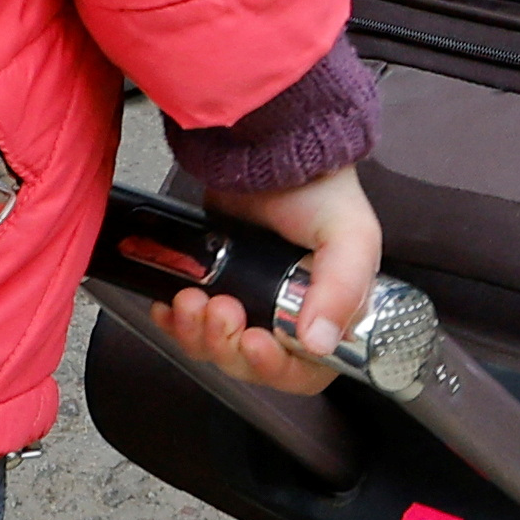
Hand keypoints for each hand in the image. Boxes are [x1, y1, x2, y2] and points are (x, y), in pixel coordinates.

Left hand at [161, 165, 380, 397]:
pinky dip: (175, 321)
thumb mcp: (349, 236)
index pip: (304, 371)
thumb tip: (320, 342)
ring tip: (193, 298)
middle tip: (220, 308)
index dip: (276, 369)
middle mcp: (288, 316)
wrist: (270, 148)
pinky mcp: (216, 285)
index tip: (254, 344)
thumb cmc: (320, 189)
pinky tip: (170, 305)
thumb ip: (342, 288)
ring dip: (197, 332)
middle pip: (251, 364)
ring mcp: (249, 302)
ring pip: (216, 347)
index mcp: (329, 314)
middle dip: (226, 344)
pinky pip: (189, 325)